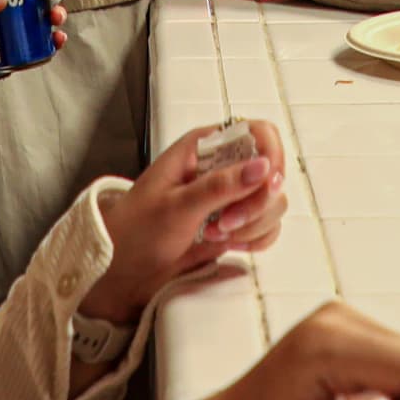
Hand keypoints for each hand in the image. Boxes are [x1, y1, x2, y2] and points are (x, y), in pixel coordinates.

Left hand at [84, 120, 287, 324]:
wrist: (125, 266)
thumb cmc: (138, 228)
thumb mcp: (177, 205)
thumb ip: (221, 186)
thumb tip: (262, 166)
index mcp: (204, 147)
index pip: (258, 132)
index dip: (270, 155)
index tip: (266, 183)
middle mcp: (222, 167)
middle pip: (271, 172)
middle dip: (256, 203)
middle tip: (225, 222)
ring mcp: (232, 196)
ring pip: (273, 202)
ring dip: (253, 224)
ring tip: (218, 234)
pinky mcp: (236, 223)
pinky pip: (267, 226)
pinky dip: (256, 239)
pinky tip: (231, 244)